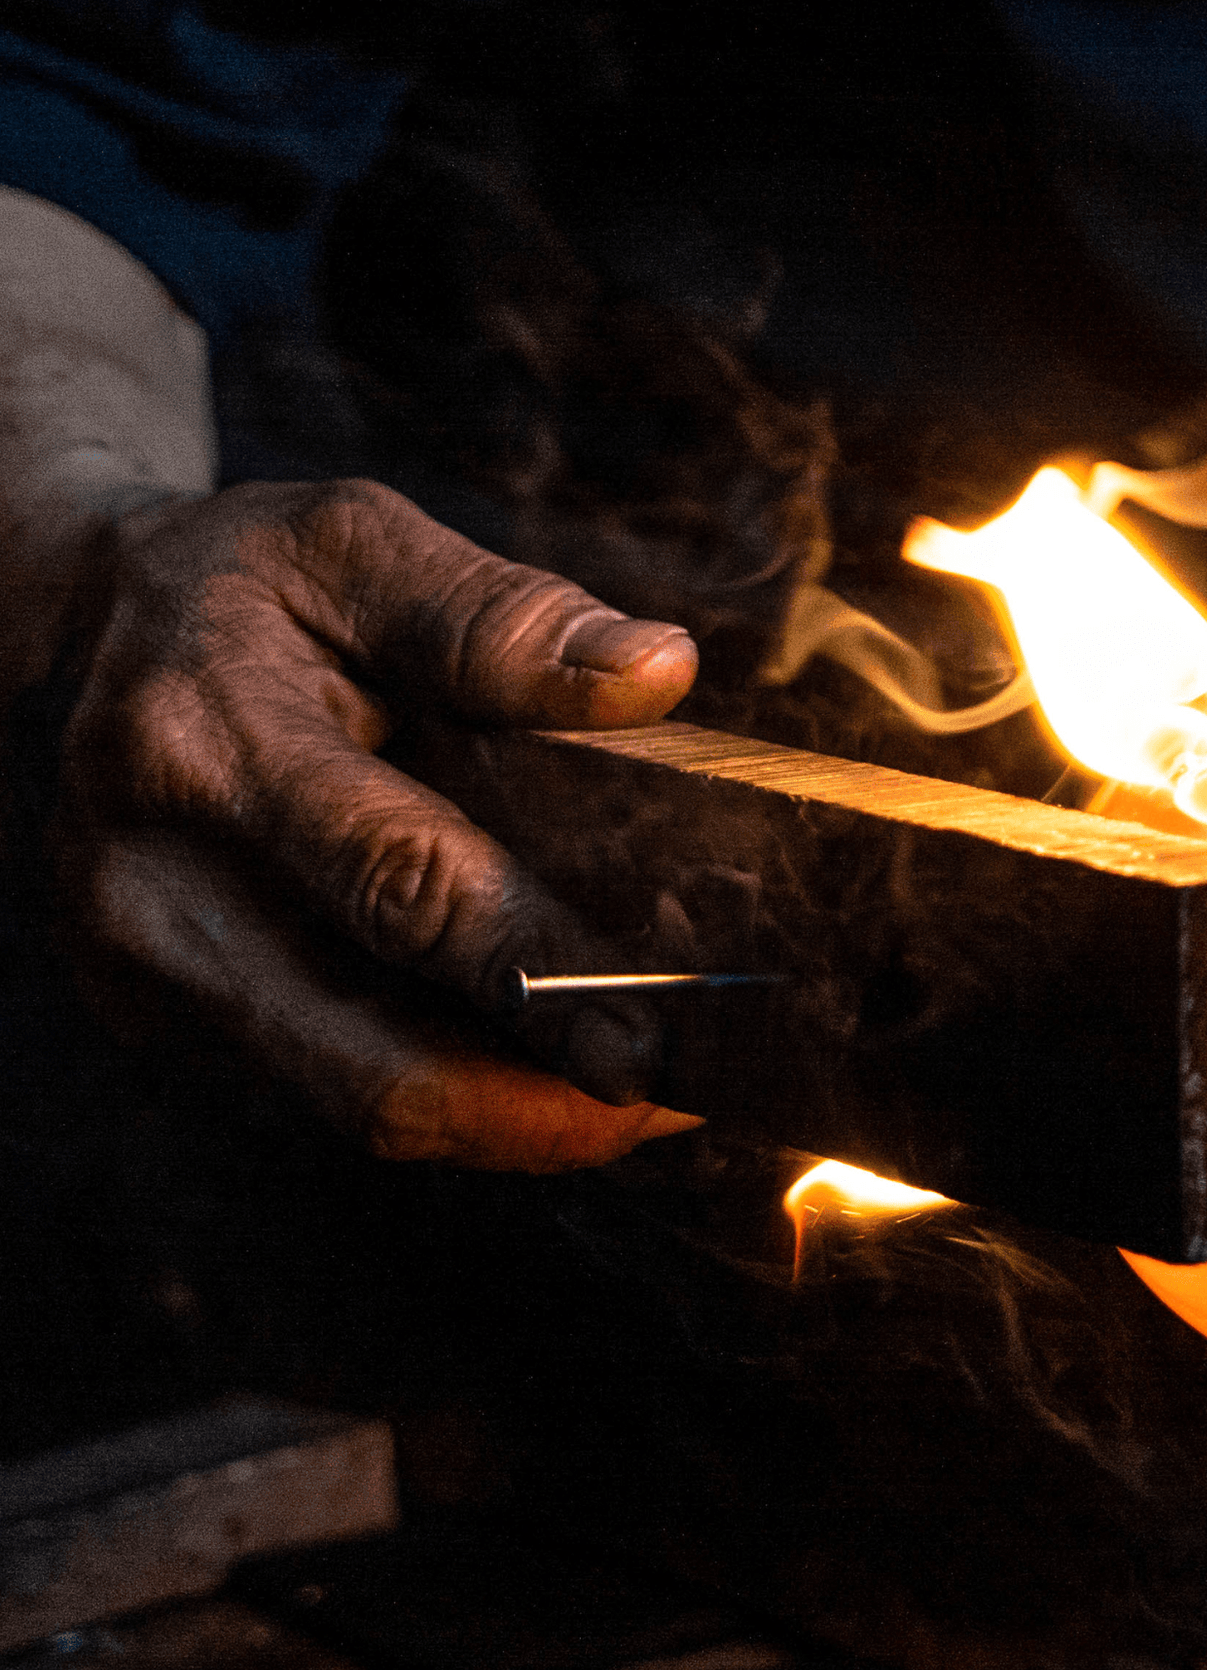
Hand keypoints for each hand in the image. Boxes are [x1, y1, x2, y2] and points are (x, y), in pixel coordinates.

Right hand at [56, 478, 704, 1170]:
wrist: (71, 638)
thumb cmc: (233, 591)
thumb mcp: (351, 548)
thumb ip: (499, 617)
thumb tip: (658, 669)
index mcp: (204, 747)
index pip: (399, 889)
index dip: (538, 976)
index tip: (653, 1040)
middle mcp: (157, 891)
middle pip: (373, 1068)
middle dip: (538, 1111)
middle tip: (671, 1102)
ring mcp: (153, 976)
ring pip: (363, 1108)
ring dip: (514, 1122)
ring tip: (636, 1099)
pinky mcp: (173, 1022)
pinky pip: (338, 1091)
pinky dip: (459, 1098)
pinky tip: (546, 1069)